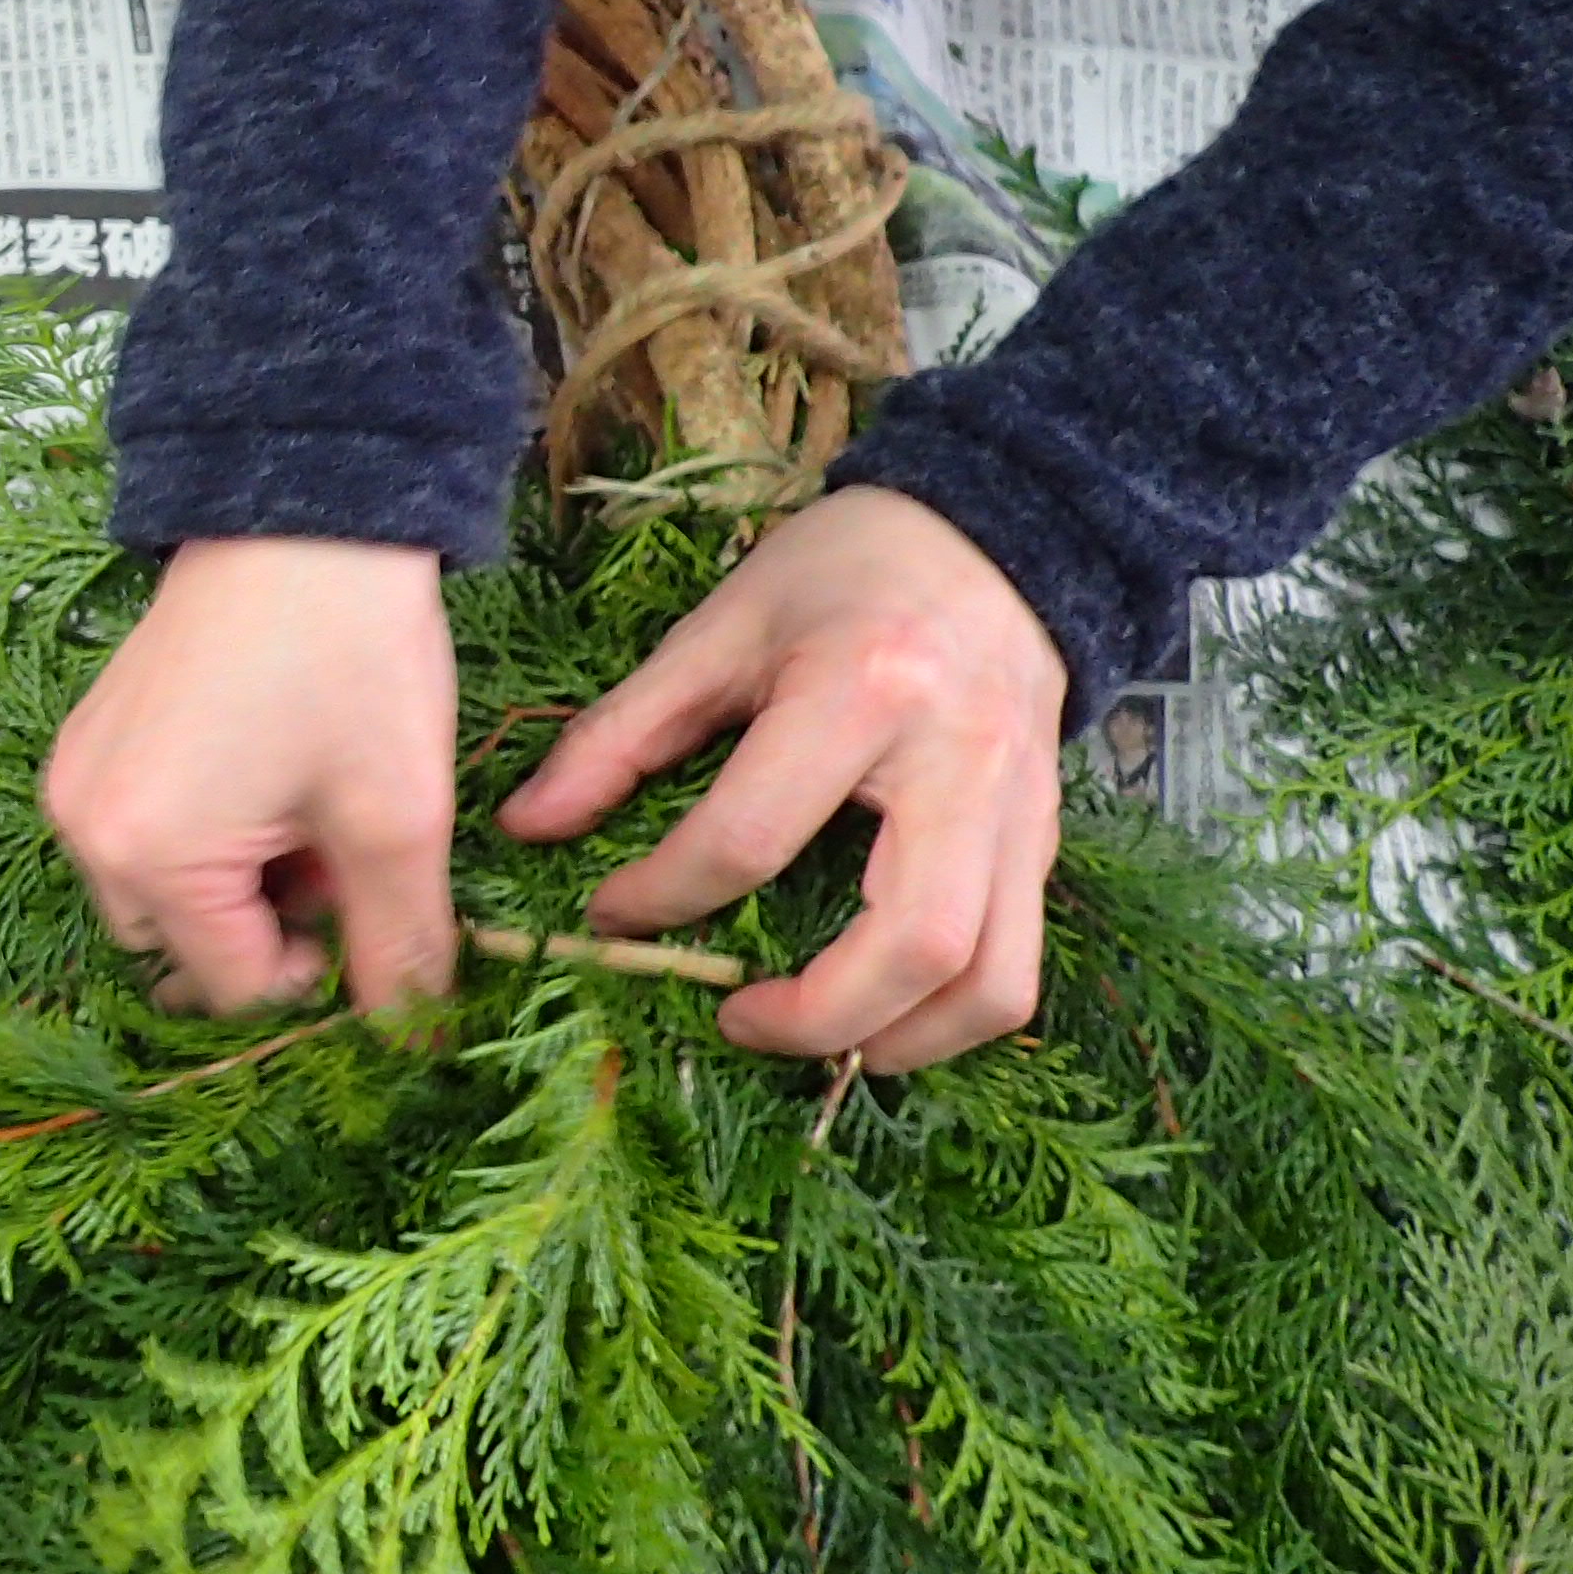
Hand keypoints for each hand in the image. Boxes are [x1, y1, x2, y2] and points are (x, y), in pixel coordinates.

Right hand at [40, 535, 461, 1015]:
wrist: (304, 513)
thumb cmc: (349, 659)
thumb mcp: (395, 817)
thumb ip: (400, 945)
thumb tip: (411, 1036)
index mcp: (147, 855)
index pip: (233, 986)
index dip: (318, 966)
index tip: (368, 898)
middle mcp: (84, 826)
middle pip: (184, 948)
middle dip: (268, 925)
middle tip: (338, 847)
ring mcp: (76, 777)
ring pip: (163, 893)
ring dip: (238, 882)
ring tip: (306, 805)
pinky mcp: (87, 739)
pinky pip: (141, 832)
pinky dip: (206, 832)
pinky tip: (267, 769)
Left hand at [497, 485, 1066, 1072]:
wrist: (992, 531)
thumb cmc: (841, 573)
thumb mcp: (718, 628)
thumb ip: (619, 733)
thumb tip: (526, 826)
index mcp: (863, 689)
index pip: (751, 835)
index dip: (664, 894)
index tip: (609, 914)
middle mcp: (961, 760)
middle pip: (913, 942)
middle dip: (816, 1018)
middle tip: (734, 1020)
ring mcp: (1021, 808)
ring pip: (991, 979)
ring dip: (903, 1041)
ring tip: (817, 1041)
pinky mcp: (1047, 838)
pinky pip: (1019, 961)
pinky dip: (950, 1014)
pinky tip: (879, 1010)